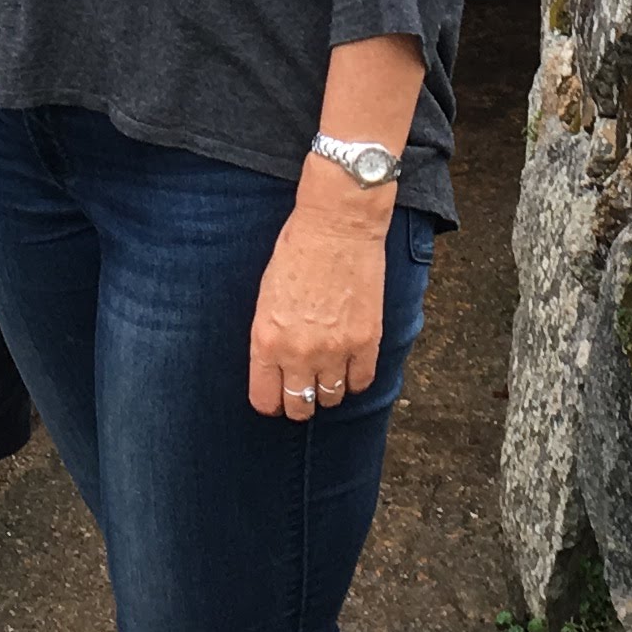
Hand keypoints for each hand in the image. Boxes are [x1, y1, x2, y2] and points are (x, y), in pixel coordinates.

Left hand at [248, 177, 393, 420]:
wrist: (337, 225)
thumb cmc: (296, 251)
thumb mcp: (265, 297)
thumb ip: (269, 337)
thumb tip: (277, 366)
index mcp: (266, 341)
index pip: (266, 399)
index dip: (272, 401)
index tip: (277, 395)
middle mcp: (299, 353)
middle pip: (299, 406)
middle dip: (299, 401)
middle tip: (304, 388)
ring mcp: (335, 349)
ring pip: (331, 399)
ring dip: (328, 390)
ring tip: (329, 373)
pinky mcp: (366, 340)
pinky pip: (362, 381)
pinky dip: (356, 378)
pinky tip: (351, 364)